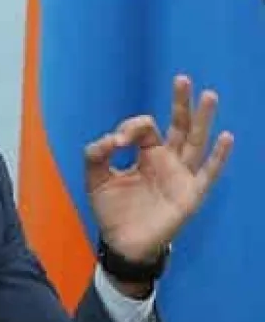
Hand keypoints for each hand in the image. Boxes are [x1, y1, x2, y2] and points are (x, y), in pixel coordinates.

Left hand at [85, 75, 233, 265]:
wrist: (122, 242)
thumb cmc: (112, 210)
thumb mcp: (96, 178)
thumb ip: (96, 155)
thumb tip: (110, 140)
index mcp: (146, 154)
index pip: (145, 127)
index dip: (130, 128)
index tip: (115, 144)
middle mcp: (167, 160)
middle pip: (178, 126)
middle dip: (180, 103)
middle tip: (181, 79)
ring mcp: (181, 176)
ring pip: (196, 142)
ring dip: (203, 119)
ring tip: (209, 95)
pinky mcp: (190, 195)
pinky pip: (208, 173)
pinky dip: (218, 156)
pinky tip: (226, 137)